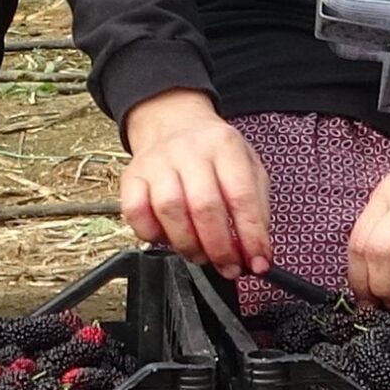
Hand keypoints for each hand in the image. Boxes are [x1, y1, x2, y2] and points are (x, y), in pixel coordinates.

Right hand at [117, 88, 270, 279]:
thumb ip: (257, 208)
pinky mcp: (131, 177)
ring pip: (170, 211)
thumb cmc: (214, 152)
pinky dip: (152, 235)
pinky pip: (136, 213)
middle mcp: (189, 151)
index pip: (240, 196)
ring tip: (202, 256)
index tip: (258, 262)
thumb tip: (258, 253)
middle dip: (220, 248)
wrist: (173, 122)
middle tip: (229, 267)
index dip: (251, 236)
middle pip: (204, 206)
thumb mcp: (248, 165)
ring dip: (189, 245)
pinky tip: (169, 239)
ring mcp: (156, 162)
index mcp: (224, 145)